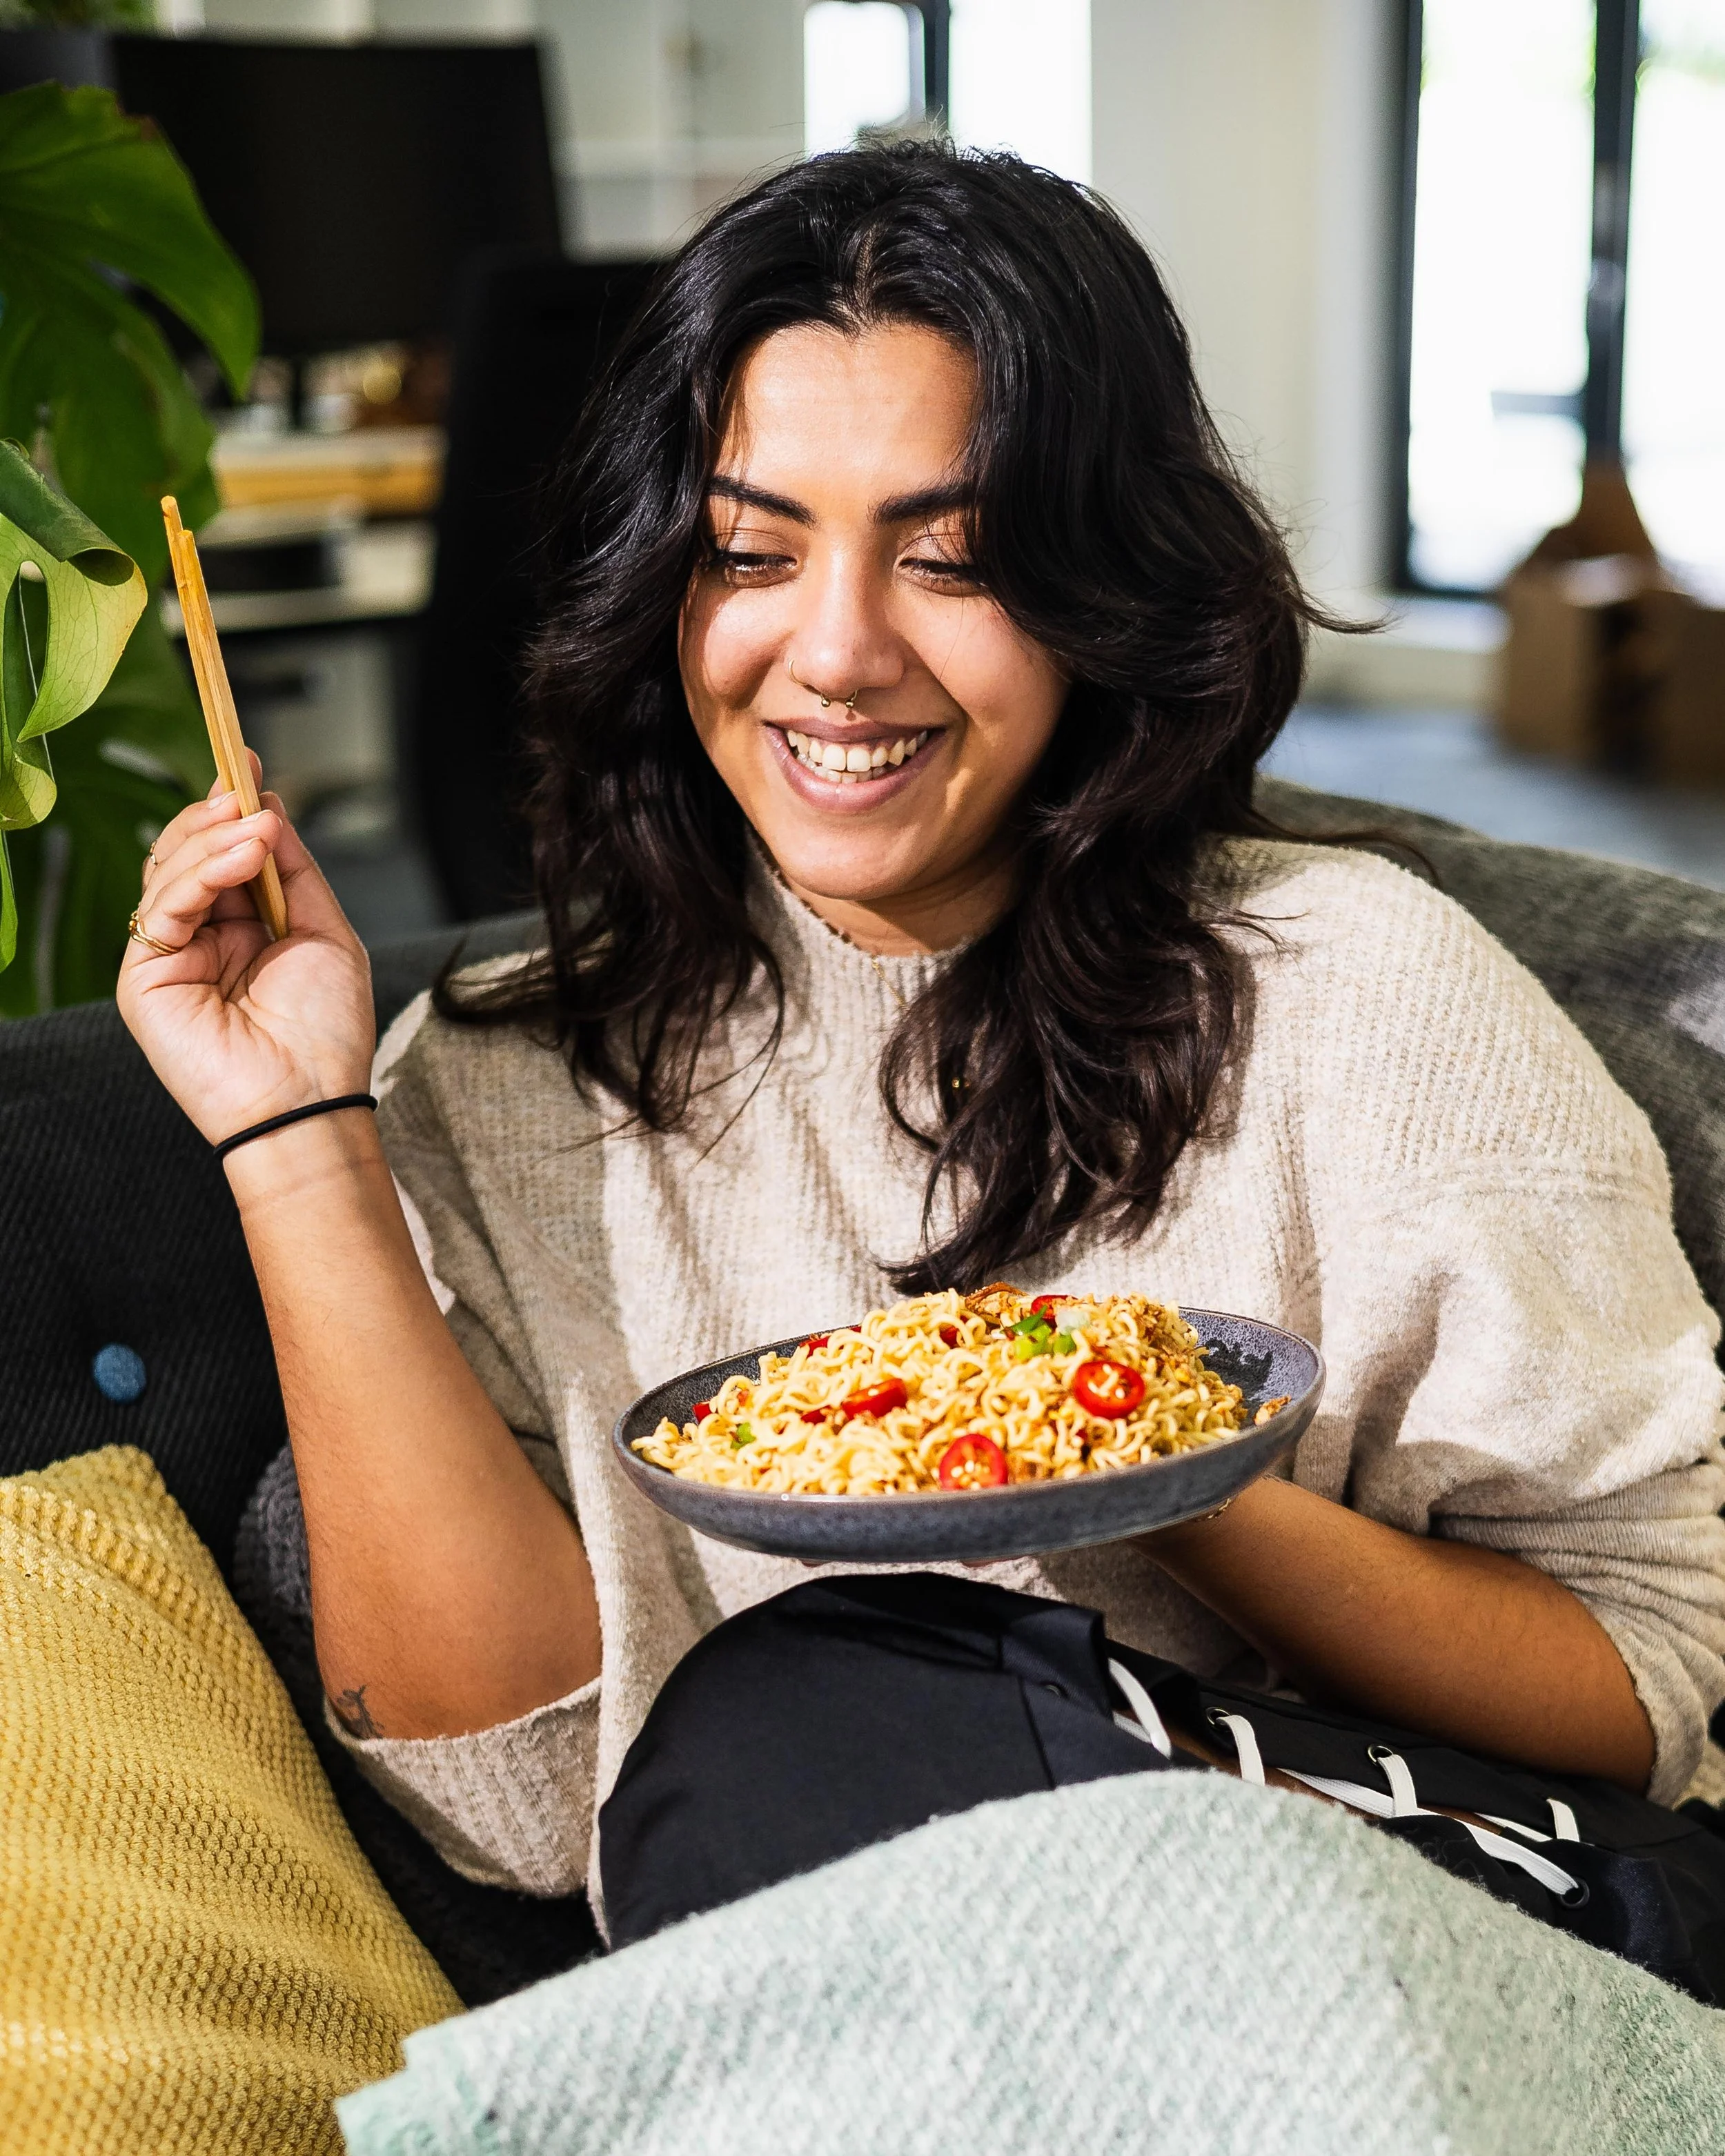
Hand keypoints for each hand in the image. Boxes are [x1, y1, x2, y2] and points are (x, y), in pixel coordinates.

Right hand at [116, 758, 375, 1148]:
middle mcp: (201, 938)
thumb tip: (267, 806)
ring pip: (169, 871)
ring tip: (254, 827)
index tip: (247, 763)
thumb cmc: (325, 1032)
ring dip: (213, 840)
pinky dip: (197, 875)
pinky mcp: (144, 978)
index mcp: (243, 928)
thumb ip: (293, 870)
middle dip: (217, 815)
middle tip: (247, 792)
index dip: (231, 808)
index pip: (222, 854)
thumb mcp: (325, 931)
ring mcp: (168, 956)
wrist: (310, 1101)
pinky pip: (161, 908)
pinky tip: (237, 857)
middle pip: (187, 853)